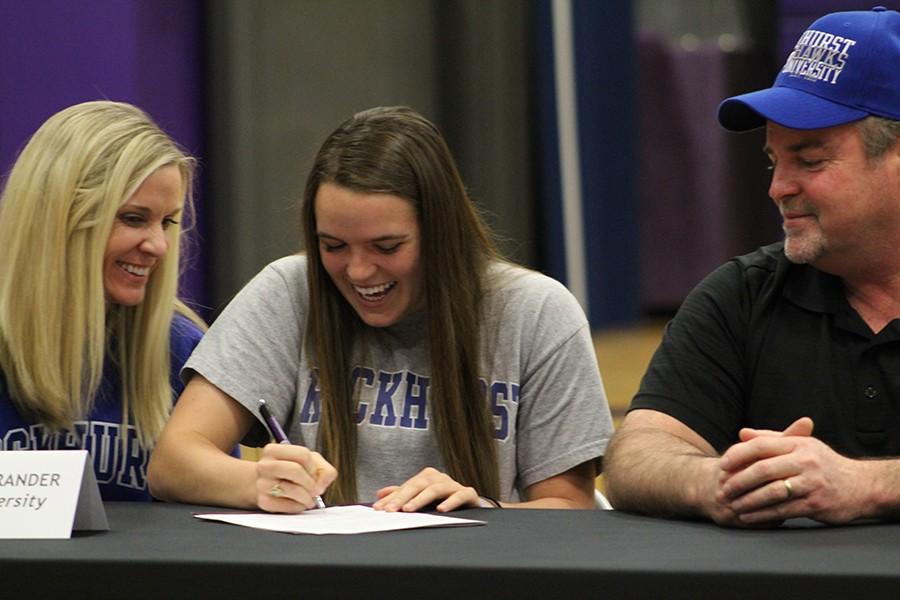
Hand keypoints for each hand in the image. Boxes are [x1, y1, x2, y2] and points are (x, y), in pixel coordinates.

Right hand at [255, 443, 336, 512]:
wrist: (266, 486)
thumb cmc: (291, 471)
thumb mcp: (309, 462)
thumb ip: (324, 470)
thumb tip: (320, 487)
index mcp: (274, 450)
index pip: (302, 454)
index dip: (313, 466)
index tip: (314, 473)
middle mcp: (265, 465)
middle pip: (295, 469)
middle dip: (310, 482)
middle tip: (315, 490)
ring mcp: (262, 484)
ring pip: (291, 489)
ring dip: (306, 496)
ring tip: (308, 498)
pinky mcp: (264, 501)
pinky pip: (287, 505)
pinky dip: (298, 506)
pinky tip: (298, 503)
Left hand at [372, 467, 481, 512]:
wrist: (470, 504)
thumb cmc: (442, 500)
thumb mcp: (420, 497)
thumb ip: (401, 495)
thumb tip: (379, 494)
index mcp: (427, 477)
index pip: (406, 487)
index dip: (392, 498)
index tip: (379, 509)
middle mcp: (439, 478)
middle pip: (418, 486)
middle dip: (402, 498)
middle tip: (391, 510)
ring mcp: (454, 485)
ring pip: (436, 489)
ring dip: (421, 499)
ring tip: (409, 510)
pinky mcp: (468, 494)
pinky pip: (460, 495)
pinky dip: (451, 502)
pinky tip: (441, 509)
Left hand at [715, 417, 868, 524]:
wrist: (861, 485)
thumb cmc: (823, 463)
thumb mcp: (801, 445)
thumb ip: (770, 439)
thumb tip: (742, 433)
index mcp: (798, 444)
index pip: (761, 446)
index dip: (738, 454)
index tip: (722, 464)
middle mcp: (805, 462)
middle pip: (763, 470)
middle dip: (739, 481)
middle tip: (723, 489)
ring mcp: (811, 484)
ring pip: (771, 492)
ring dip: (748, 501)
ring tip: (733, 505)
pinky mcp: (816, 504)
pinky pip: (783, 510)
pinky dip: (763, 515)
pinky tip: (749, 516)